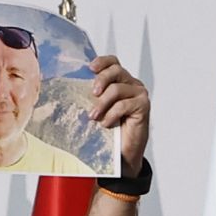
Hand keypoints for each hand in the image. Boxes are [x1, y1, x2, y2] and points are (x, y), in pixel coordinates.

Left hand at [89, 55, 149, 176]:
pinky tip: (106, 124)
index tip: (90, 68)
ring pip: (117, 88)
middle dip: (101, 80)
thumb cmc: (111, 131)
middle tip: (92, 93)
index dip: (102, 62)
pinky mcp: (144, 106)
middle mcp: (132, 84)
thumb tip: (71, 86)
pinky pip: (124, 104)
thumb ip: (94, 96)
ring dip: (102, 103)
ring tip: (94, 116)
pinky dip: (112, 114)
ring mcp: (139, 94)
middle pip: (116, 71)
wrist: (124, 153)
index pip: (113, 62)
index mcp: (121, 81)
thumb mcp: (99, 109)